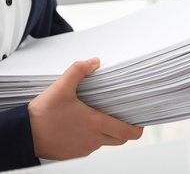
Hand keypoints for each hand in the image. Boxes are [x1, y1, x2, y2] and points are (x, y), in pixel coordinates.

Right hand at [28, 58, 143, 159]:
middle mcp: (93, 139)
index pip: (127, 132)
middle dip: (126, 130)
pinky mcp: (73, 153)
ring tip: (103, 117)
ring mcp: (83, 149)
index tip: (140, 122)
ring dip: (108, 132)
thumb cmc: (42, 114)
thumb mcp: (60, 87)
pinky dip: (93, 138)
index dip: (138, 129)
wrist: (23, 135)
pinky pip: (90, 147)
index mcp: (95, 124)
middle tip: (125, 118)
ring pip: (105, 143)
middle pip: (120, 140)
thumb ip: (78, 71)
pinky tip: (84, 125)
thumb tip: (94, 61)